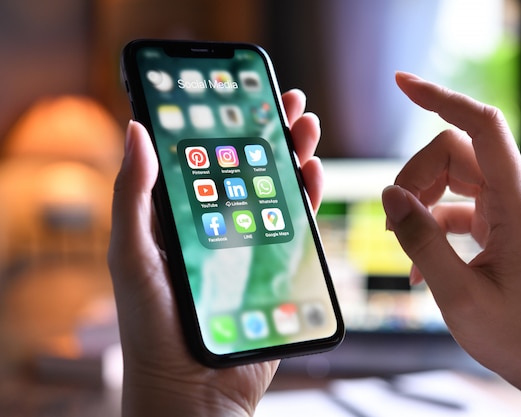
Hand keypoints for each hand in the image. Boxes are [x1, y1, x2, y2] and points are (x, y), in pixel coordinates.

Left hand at [107, 90, 321, 416]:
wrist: (192, 387)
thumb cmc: (150, 327)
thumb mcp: (132, 254)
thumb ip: (134, 195)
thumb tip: (137, 129)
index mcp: (180, 217)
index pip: (206, 160)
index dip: (223, 125)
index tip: (240, 95)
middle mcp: (217, 226)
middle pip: (248, 169)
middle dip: (269, 133)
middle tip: (287, 102)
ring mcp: (250, 246)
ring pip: (277, 191)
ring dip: (294, 156)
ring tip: (306, 126)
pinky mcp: (277, 269)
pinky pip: (297, 226)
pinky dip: (308, 196)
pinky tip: (313, 172)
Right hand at [382, 72, 520, 415]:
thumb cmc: (512, 332)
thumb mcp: (456, 293)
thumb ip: (420, 239)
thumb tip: (388, 195)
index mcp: (515, 203)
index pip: (480, 126)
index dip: (440, 98)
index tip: (401, 83)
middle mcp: (516, 194)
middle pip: (451, 153)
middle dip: (411, 180)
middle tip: (390, 226)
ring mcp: (508, 206)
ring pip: (449, 174)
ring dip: (417, 201)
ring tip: (399, 245)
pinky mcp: (499, 219)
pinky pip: (454, 202)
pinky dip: (429, 222)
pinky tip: (416, 264)